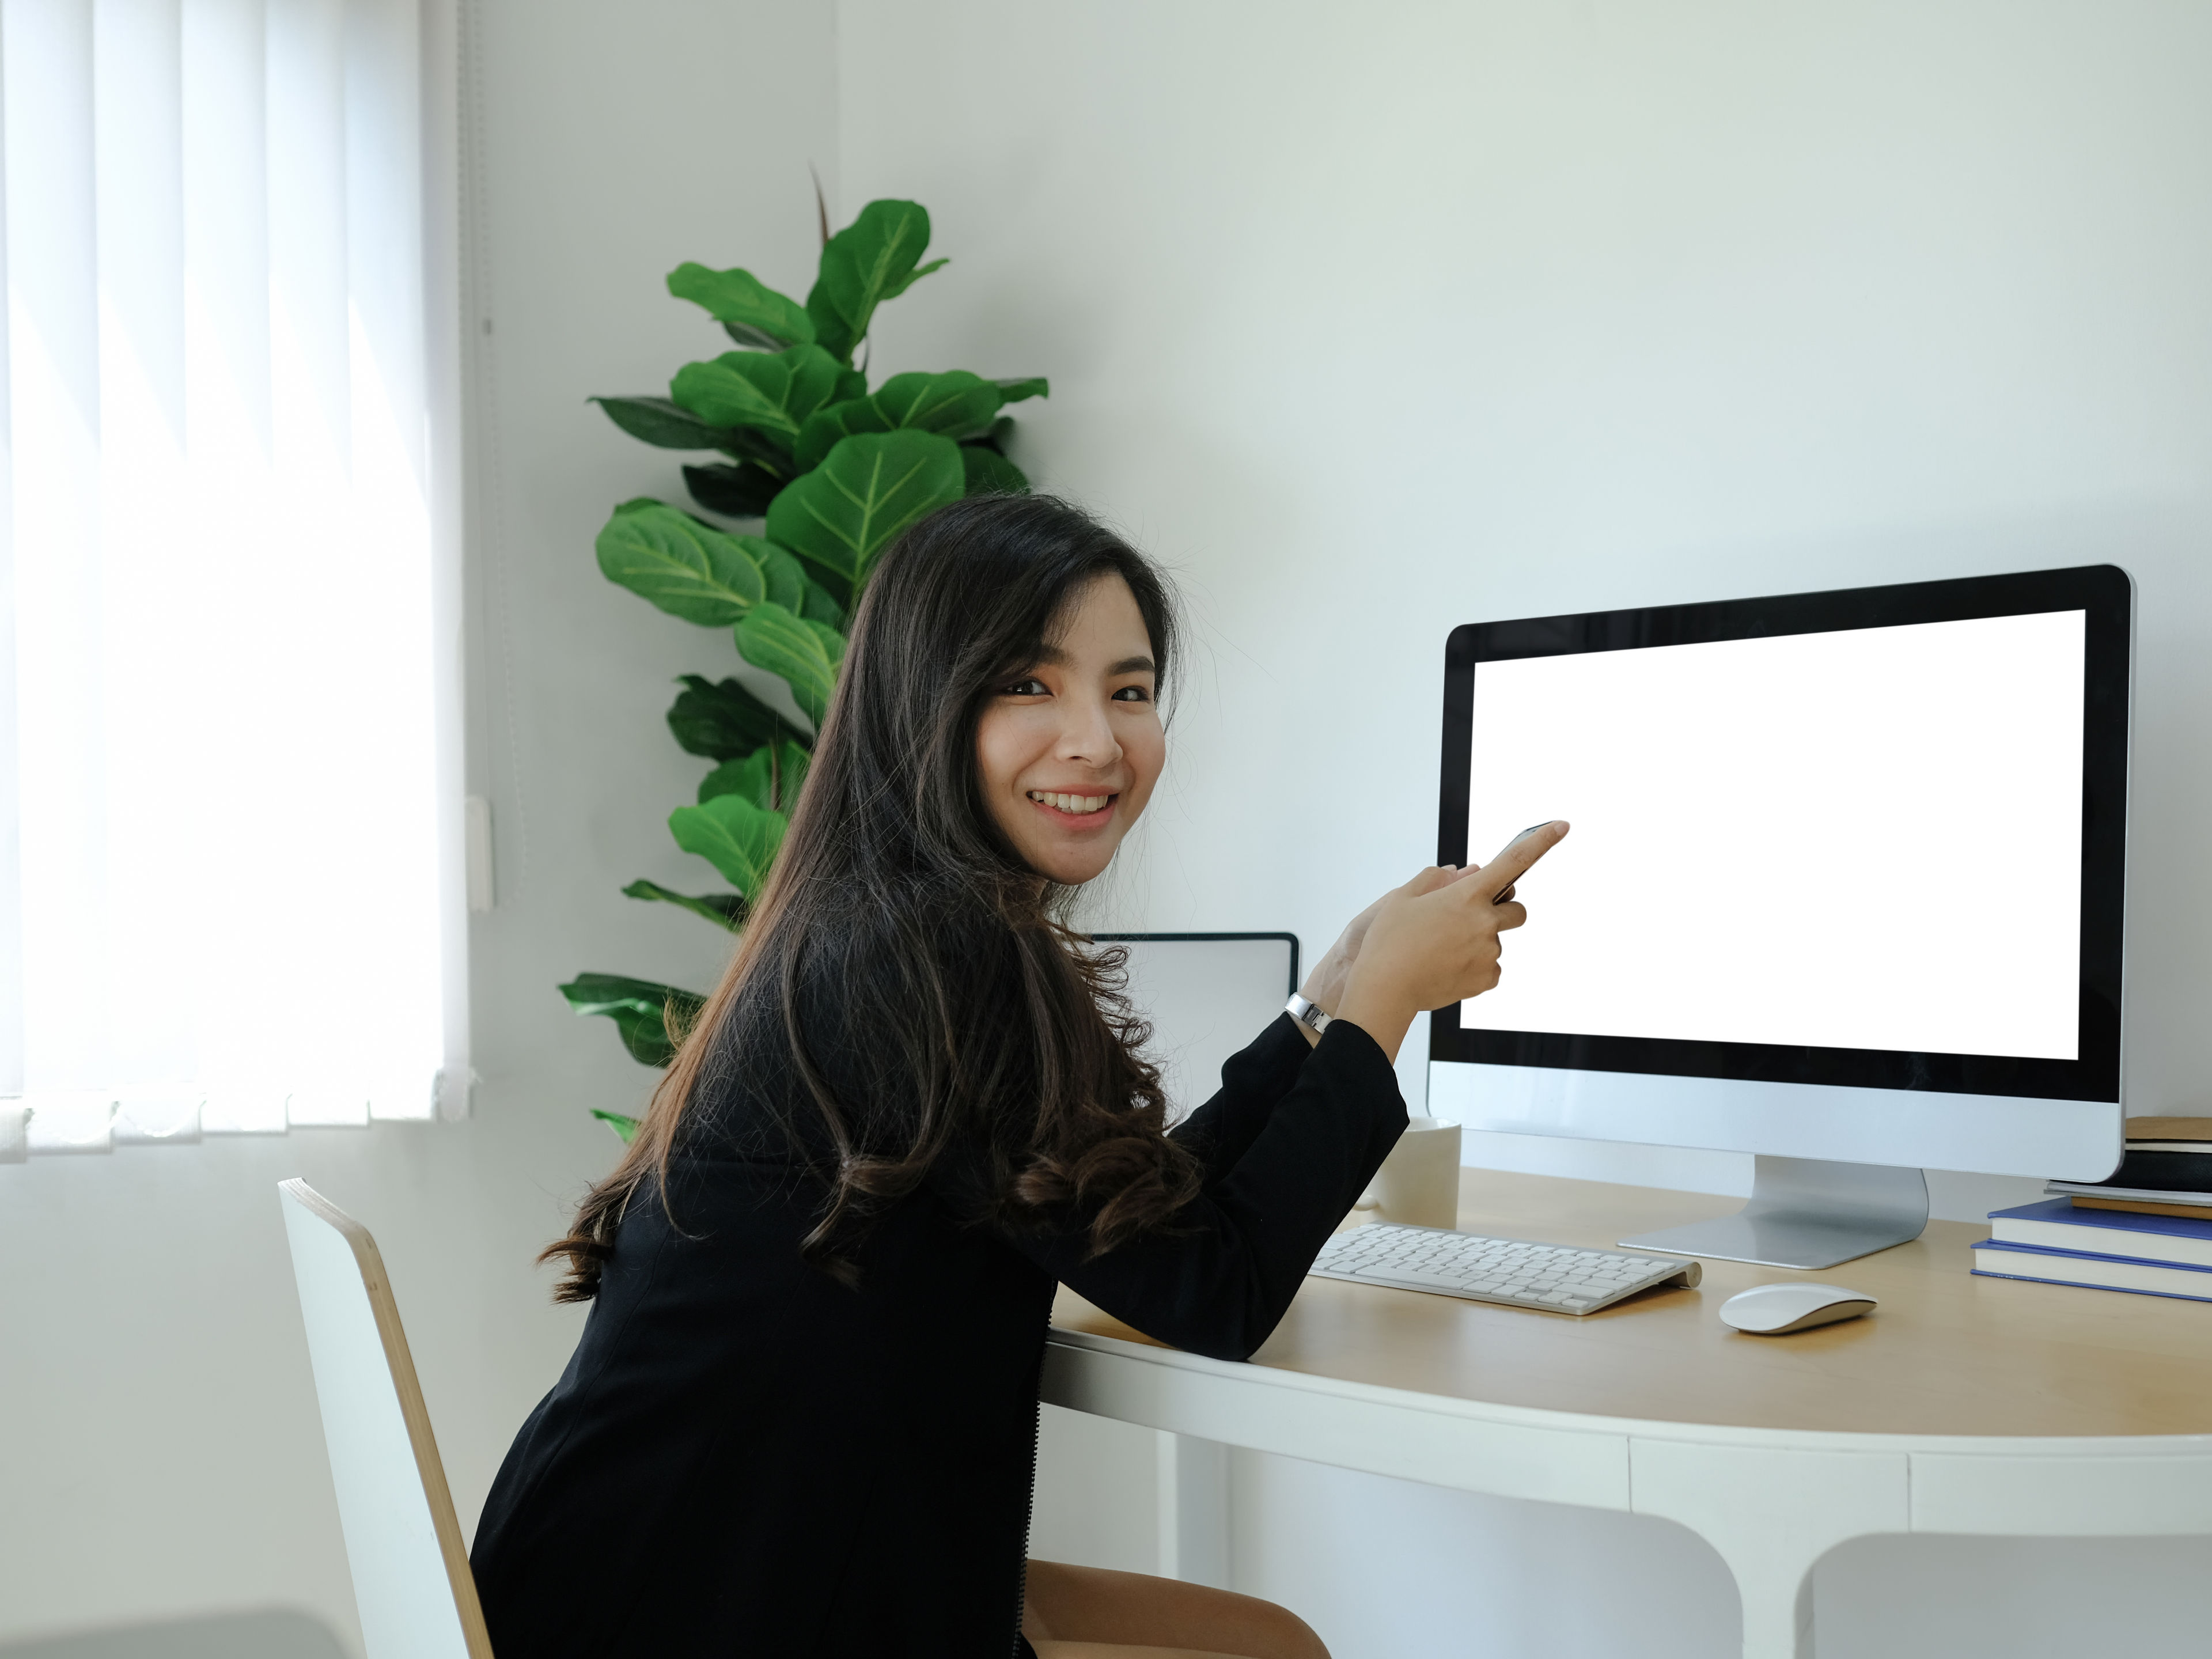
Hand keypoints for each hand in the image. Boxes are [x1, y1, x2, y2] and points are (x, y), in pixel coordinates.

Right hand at [1334, 821, 1568, 1062]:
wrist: (1386, 990)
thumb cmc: (1389, 942)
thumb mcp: (1402, 898)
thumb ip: (1434, 879)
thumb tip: (1459, 874)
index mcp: (1466, 895)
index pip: (1514, 861)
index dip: (1541, 841)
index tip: (1561, 826)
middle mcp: (1485, 922)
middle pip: (1518, 910)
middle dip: (1502, 911)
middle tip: (1471, 919)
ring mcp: (1489, 952)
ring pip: (1496, 941)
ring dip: (1479, 942)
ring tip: (1442, 951)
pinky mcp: (1487, 979)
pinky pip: (1491, 967)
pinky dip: (1474, 966)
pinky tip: (1447, 968)